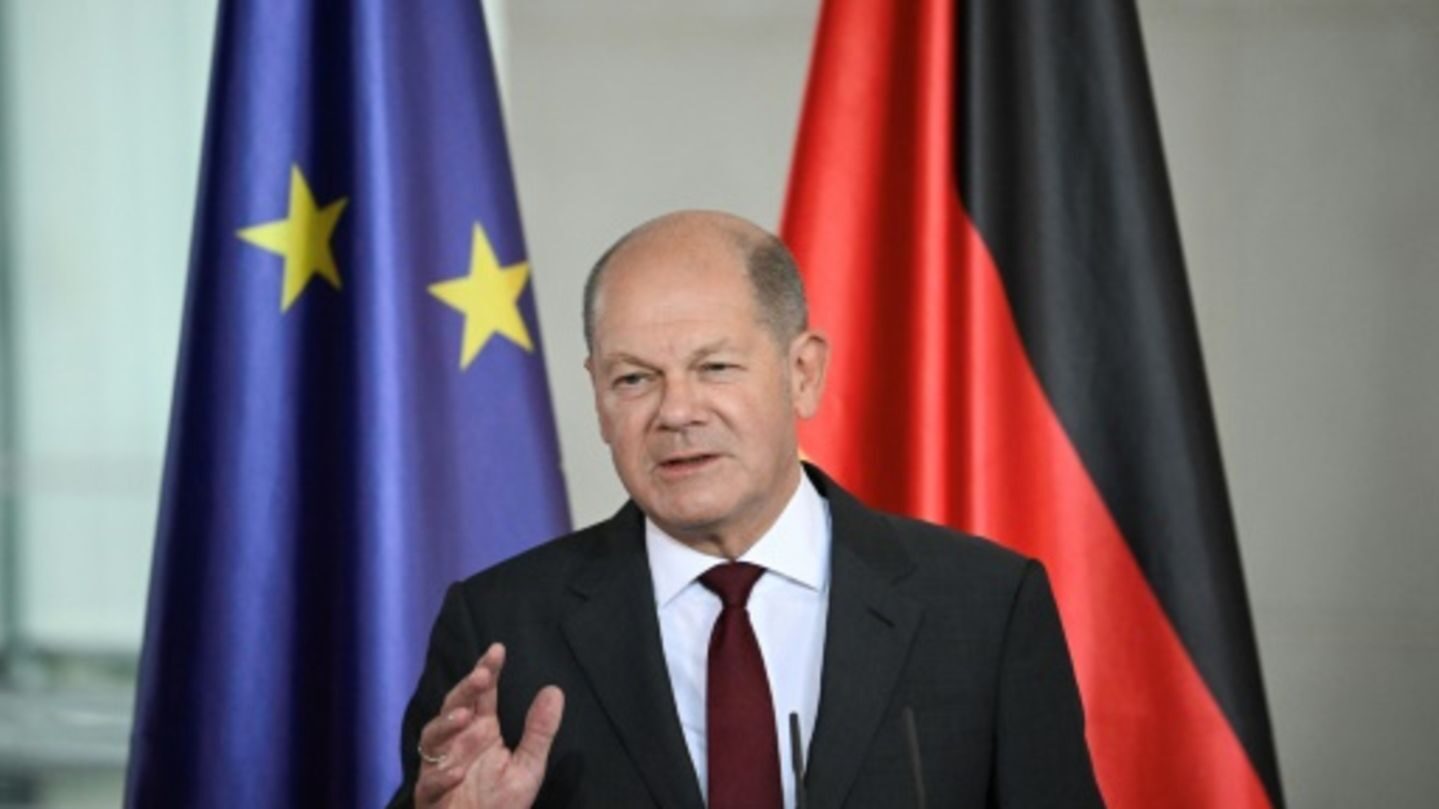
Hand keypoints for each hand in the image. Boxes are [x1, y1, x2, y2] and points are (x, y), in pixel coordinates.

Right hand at [414, 643, 565, 808]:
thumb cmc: (502, 802)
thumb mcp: (529, 766)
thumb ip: (539, 731)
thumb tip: (554, 690)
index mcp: (481, 730)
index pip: (482, 695)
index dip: (486, 671)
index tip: (498, 650)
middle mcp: (457, 742)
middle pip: (454, 707)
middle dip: (466, 690)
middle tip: (482, 676)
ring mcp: (439, 766)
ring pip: (433, 738)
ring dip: (446, 725)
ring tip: (465, 716)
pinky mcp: (430, 794)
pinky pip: (429, 782)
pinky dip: (440, 775)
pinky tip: (456, 771)